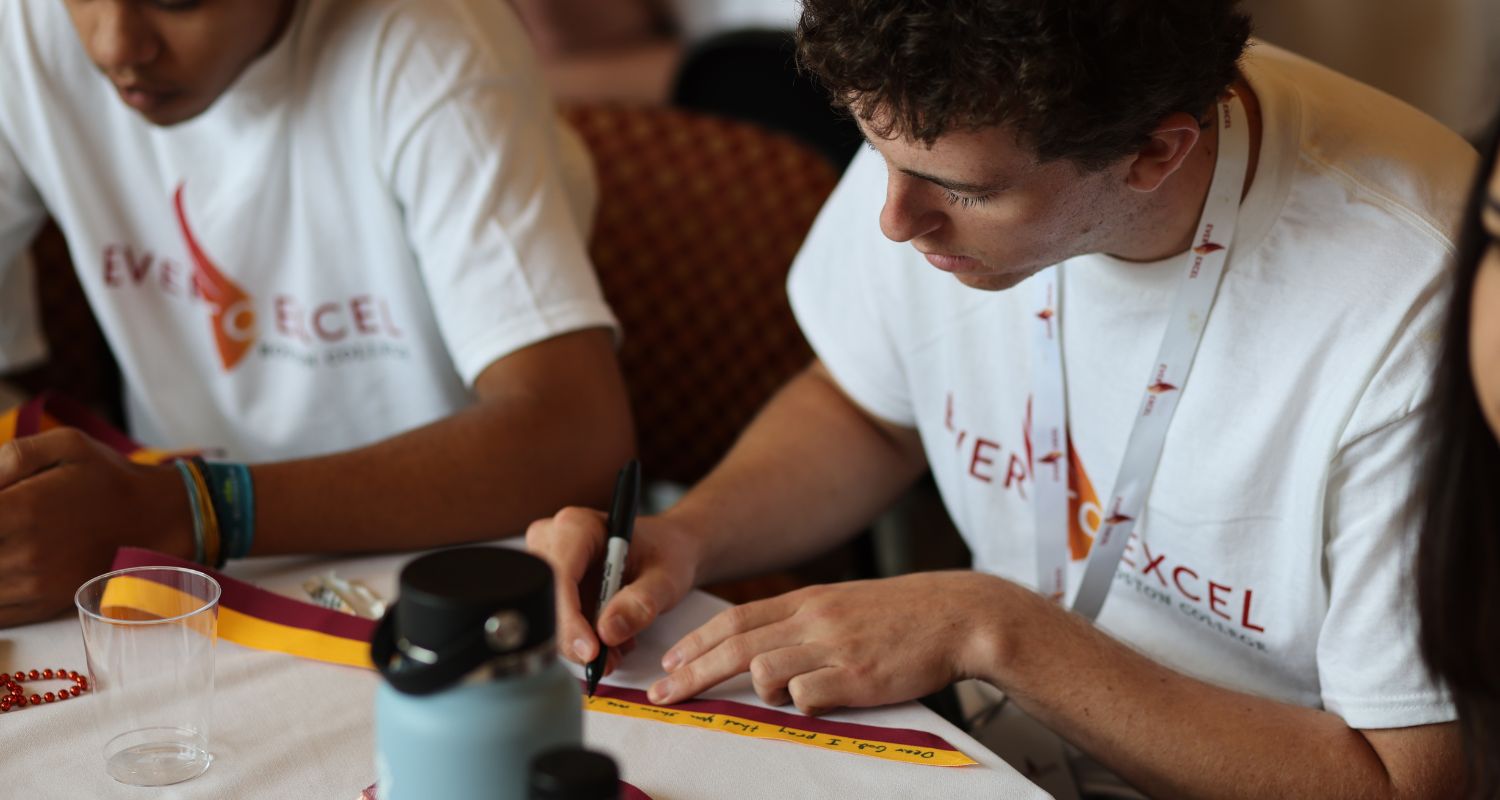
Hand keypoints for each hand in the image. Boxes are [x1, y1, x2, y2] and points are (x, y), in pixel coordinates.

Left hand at [0, 428, 189, 626]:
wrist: (159, 520)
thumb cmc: (108, 478)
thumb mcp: (66, 445)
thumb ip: (10, 456)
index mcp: (22, 508)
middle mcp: (24, 552)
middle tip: (0, 526)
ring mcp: (33, 584)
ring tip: (4, 544)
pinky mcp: (43, 605)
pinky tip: (6, 567)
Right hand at [525, 507, 703, 672]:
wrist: (669, 549)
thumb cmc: (667, 553)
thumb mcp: (666, 578)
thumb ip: (641, 602)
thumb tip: (607, 631)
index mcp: (578, 526)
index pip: (559, 576)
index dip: (569, 618)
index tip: (591, 651)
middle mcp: (554, 539)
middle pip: (546, 598)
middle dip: (574, 637)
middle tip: (606, 661)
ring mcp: (549, 563)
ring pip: (548, 615)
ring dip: (580, 642)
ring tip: (618, 649)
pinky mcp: (552, 585)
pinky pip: (556, 620)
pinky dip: (581, 639)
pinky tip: (610, 640)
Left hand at [648, 571, 1006, 714]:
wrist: (958, 616)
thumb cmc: (903, 616)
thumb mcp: (844, 604)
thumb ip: (803, 622)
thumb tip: (760, 648)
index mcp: (809, 600)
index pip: (736, 618)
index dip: (697, 641)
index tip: (670, 662)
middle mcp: (815, 619)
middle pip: (736, 646)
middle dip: (692, 672)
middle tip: (663, 694)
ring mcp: (835, 648)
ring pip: (765, 670)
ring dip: (752, 689)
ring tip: (755, 699)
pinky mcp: (858, 677)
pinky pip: (807, 696)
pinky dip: (800, 704)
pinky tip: (814, 703)